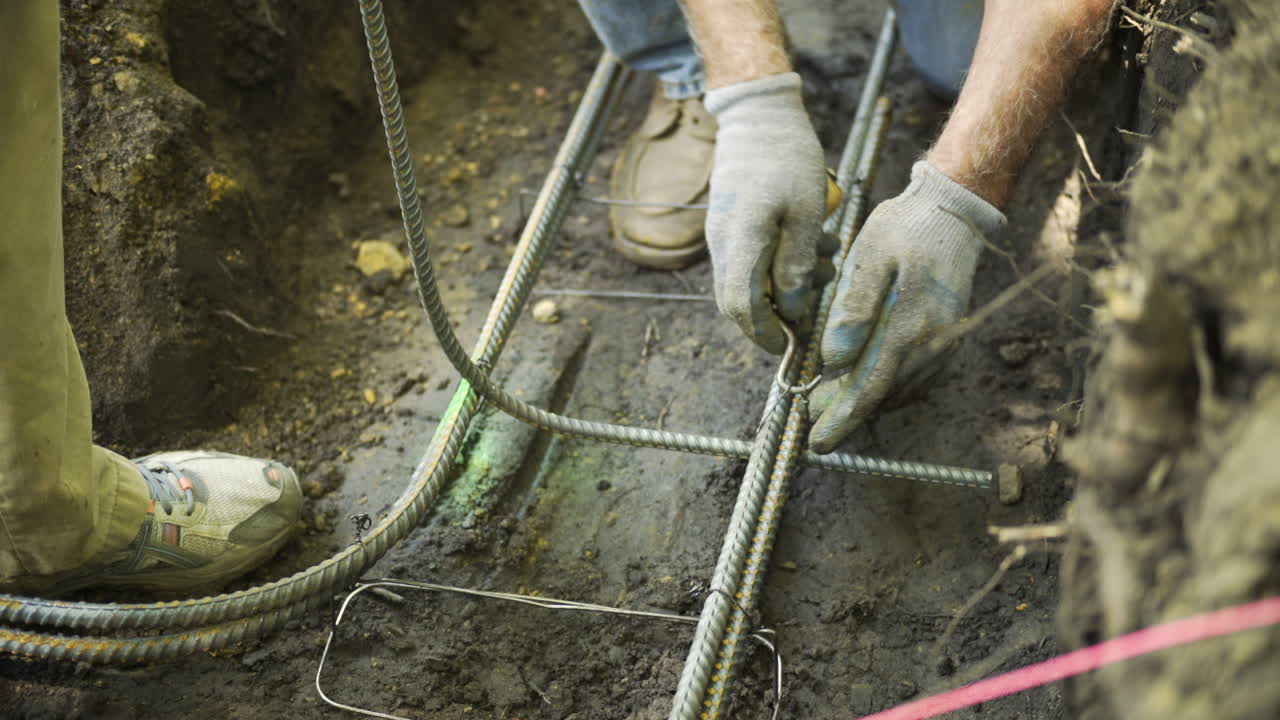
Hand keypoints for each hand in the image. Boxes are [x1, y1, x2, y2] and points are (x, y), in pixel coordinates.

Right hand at [704, 72, 829, 353]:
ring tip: (825, 261)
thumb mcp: (806, 213)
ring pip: (745, 282)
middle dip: (775, 315)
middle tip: (815, 306)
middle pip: (736, 302)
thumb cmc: (787, 158)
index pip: (741, 307)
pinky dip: (776, 265)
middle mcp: (721, 244)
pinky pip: (747, 261)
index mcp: (740, 242)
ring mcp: (720, 235)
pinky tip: (809, 245)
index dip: (764, 332)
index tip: (789, 343)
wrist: (758, 116)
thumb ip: (797, 265)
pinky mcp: (728, 226)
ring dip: (783, 285)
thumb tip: (791, 309)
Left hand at [808, 161, 1005, 452]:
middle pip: (883, 395)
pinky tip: (869, 383)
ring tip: (832, 405)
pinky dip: (889, 388)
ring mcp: (945, 343)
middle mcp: (932, 343)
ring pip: (900, 391)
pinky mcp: (949, 339)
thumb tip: (833, 360)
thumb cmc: (905, 228)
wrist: (954, 211)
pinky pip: (917, 378)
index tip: (817, 441)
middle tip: (814, 420)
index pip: (869, 387)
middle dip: (847, 413)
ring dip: (867, 402)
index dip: (841, 418)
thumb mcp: (870, 256)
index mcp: (909, 325)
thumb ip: (852, 309)